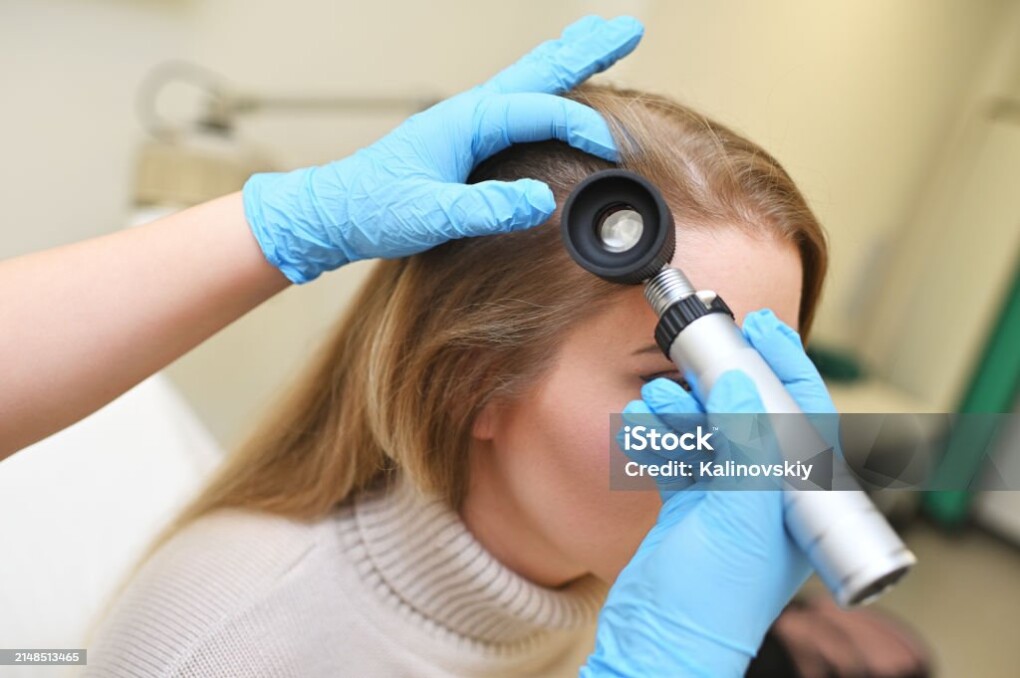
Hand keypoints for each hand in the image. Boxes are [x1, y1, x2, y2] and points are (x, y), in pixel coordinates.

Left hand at [242, 15, 643, 282]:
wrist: (338, 211)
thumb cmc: (377, 210)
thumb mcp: (431, 215)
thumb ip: (485, 208)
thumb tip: (539, 202)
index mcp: (466, 121)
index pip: (539, 113)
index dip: (581, 128)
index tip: (614, 152)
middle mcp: (470, 111)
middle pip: (541, 70)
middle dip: (587, 51)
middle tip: (628, 28)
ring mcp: (469, 121)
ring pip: (530, 79)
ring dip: (570, 59)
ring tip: (601, 39)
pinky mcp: (466, 139)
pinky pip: (519, 102)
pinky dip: (547, 86)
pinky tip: (556, 92)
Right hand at [582, 310, 835, 676]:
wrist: (656, 647)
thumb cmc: (712, 604)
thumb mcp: (740, 518)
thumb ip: (747, 445)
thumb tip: (742, 382)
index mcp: (802, 503)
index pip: (807, 418)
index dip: (787, 368)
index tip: (764, 328)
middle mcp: (769, 498)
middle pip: (754, 417)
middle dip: (724, 382)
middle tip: (700, 347)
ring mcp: (727, 502)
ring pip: (711, 432)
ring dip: (683, 408)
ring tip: (657, 395)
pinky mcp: (689, 507)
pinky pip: (679, 454)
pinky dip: (662, 435)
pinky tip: (644, 421)